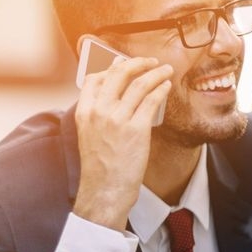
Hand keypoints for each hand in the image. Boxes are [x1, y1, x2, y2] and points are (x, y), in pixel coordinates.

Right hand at [72, 56, 171, 230]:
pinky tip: (167, 86)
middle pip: (119, 74)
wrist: (105, 190)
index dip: (112, 67)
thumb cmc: (100, 167)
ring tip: (166, 70)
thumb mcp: (89, 136)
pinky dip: (161, 89)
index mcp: (84, 112)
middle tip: (150, 61)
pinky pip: (152, 100)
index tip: (124, 64)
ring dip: (156, 73)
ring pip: (139, 84)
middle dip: (137, 63)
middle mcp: (99, 111)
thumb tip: (114, 97)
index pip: (95, 78)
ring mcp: (118, 119)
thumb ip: (98, 115)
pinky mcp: (136, 129)